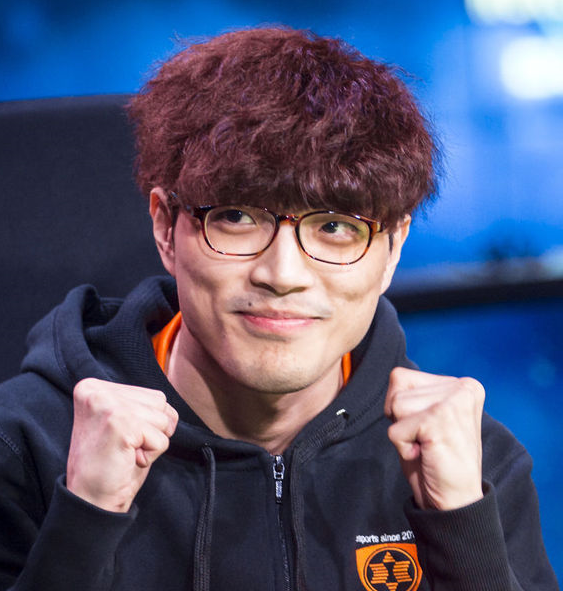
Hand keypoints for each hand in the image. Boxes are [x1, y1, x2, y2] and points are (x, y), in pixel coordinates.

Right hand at [67, 378, 178, 511]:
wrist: (90, 500)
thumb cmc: (109, 464)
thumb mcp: (120, 421)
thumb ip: (135, 403)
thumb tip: (165, 401)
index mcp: (93, 387)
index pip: (153, 395)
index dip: (149, 422)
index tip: (121, 437)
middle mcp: (97, 391)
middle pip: (160, 403)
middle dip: (152, 430)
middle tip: (124, 447)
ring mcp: (109, 405)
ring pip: (163, 419)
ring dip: (152, 442)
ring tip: (125, 452)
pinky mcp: (121, 424)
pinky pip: (161, 439)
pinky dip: (152, 455)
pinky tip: (127, 460)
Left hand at [384, 367, 484, 510]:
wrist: (456, 502)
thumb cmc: (435, 459)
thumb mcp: (426, 415)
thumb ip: (416, 392)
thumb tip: (396, 375)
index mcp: (463, 385)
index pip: (402, 377)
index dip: (401, 407)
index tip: (426, 428)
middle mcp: (463, 387)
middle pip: (397, 387)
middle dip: (400, 417)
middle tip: (425, 438)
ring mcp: (453, 402)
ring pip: (395, 405)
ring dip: (403, 431)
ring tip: (426, 445)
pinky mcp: (438, 419)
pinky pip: (395, 429)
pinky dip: (402, 446)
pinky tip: (425, 454)